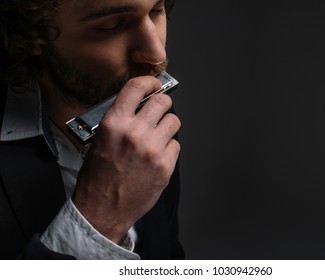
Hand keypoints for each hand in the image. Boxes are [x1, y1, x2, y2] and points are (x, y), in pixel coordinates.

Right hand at [72, 76, 180, 242]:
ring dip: (167, 125)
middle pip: (162, 101)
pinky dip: (169, 148)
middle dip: (162, 103)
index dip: (149, 81)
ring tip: (158, 135)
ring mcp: (152, 149)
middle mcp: (135, 133)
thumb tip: (139, 106)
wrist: (102, 209)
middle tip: (159, 110)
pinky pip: (176, 145)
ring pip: (174, 121)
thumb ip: (120, 121)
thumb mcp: (99, 141)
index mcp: (114, 124)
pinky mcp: (165, 165)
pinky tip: (157, 156)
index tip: (154, 84)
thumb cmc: (98, 178)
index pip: (136, 87)